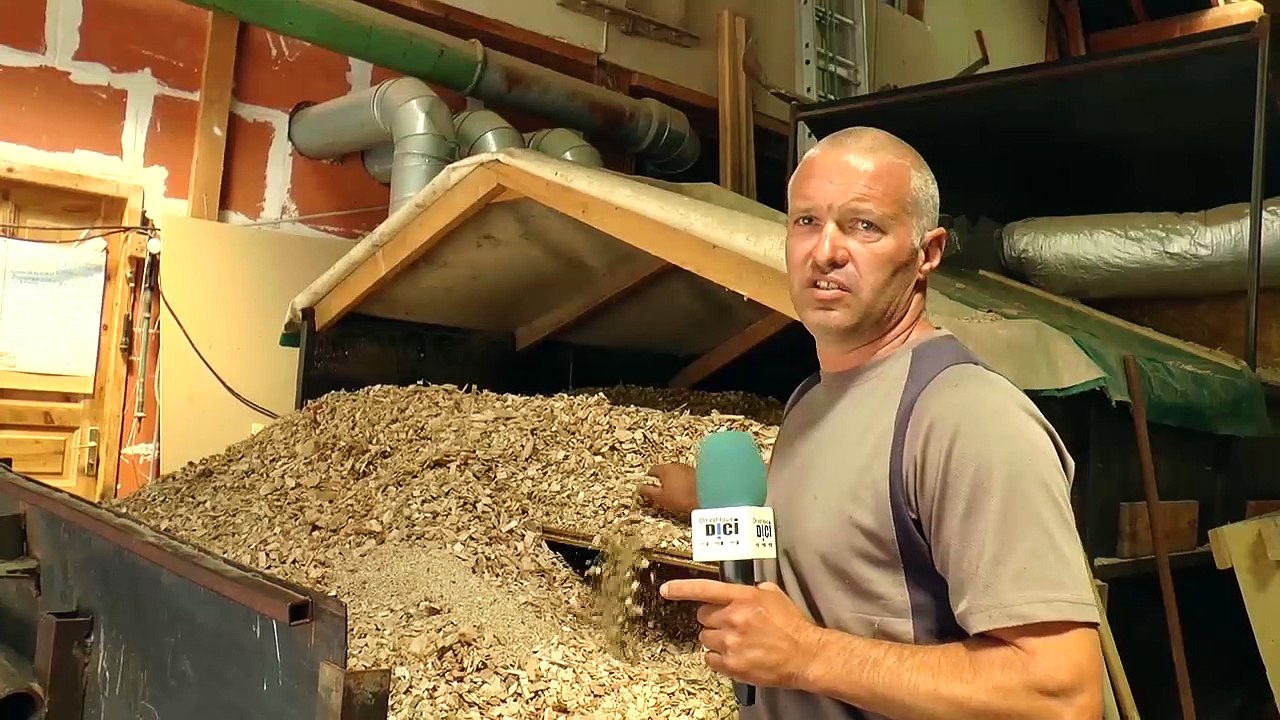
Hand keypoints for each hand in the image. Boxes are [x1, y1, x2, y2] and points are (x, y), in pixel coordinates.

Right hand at [637, 462, 697, 516]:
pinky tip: (686, 493)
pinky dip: (684, 483)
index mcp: (665, 469)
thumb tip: (640, 488)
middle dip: (662, 480)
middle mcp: (676, 465)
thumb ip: (648, 491)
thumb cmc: (682, 497)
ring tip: (675, 494)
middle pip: (665, 471)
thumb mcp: (660, 498)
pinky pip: (686, 478)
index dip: (649, 479)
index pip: (652, 470)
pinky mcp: (698, 474)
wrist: (707, 496)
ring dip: (674, 482)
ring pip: (676, 474)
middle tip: (661, 492)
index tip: (648, 486)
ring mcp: (688, 468)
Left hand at [660, 578, 822, 689]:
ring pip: (705, 638)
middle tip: (730, 624)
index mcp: (743, 597)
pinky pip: (710, 659)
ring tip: (737, 642)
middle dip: (713, 619)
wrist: (805, 655)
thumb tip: (736, 591)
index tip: (666, 590)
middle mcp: (734, 618)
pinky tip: (734, 655)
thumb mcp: (773, 595)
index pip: (704, 590)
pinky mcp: (732, 664)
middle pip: (702, 616)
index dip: (681, 589)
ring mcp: (731, 643)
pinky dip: (718, 658)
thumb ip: (750, 590)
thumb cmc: (792, 625)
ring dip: (717, 639)